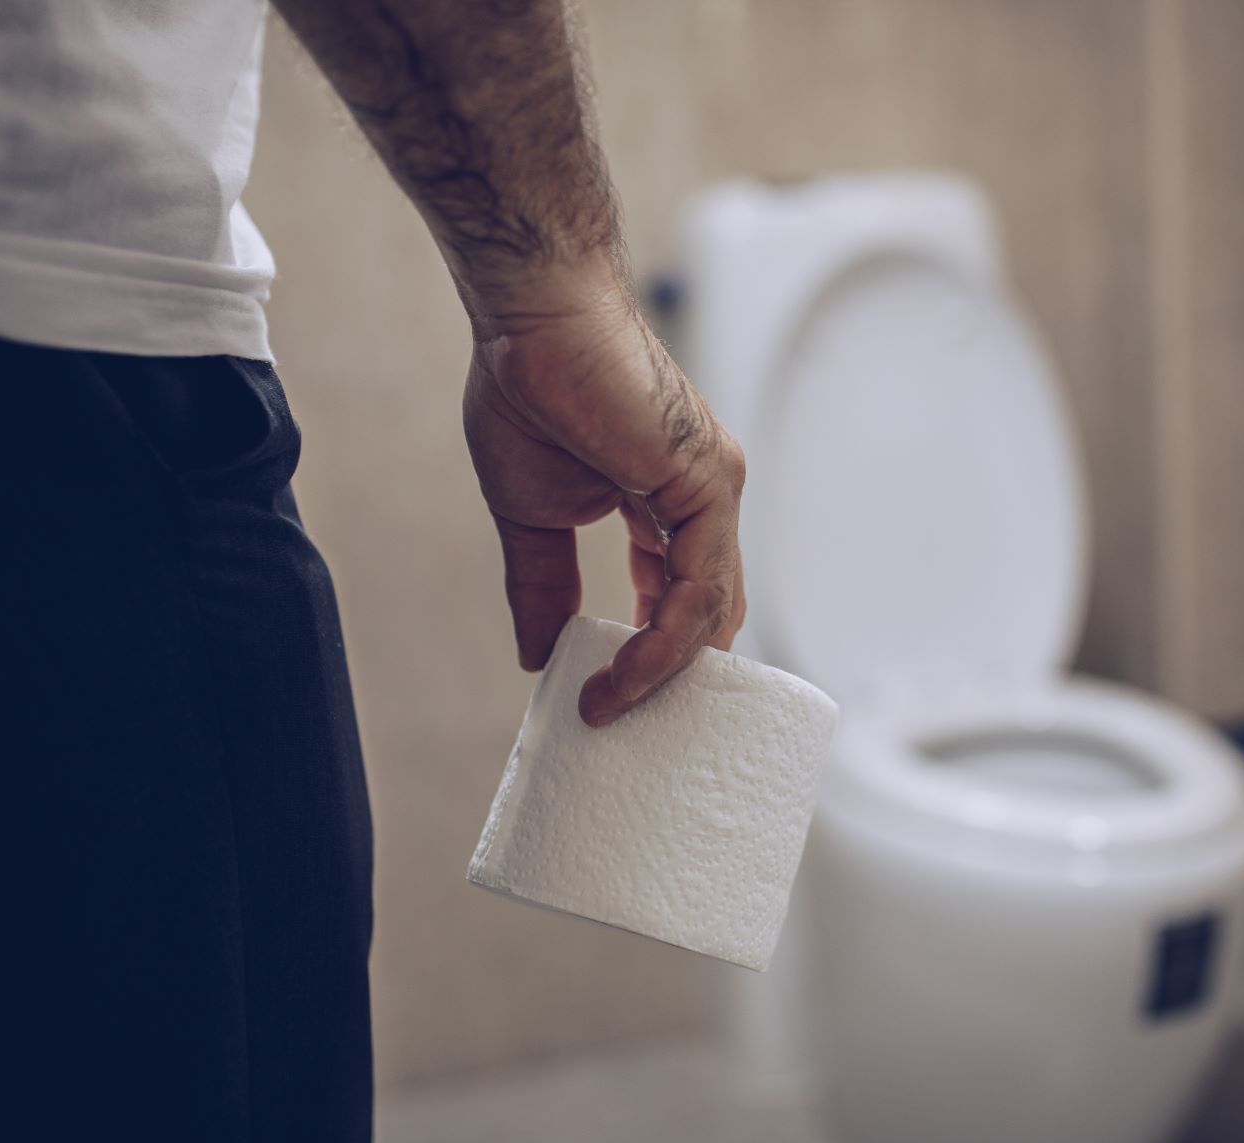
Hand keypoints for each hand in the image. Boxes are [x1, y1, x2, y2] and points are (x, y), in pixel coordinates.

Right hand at [463, 282, 746, 725]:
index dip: (650, 651)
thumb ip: (543, 587)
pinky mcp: (707, 486)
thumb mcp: (532, 515)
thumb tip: (536, 657)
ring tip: (608, 710)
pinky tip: (624, 674)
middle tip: (621, 721)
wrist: (531, 319)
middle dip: (669, 676)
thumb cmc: (529, 388)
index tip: (610, 695)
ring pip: (709, 612)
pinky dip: (665, 643)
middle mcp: (702, 499)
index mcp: (667, 501)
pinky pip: (700, 590)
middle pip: (707, 613)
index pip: (678, 596)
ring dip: (661, 674)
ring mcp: (713, 492)